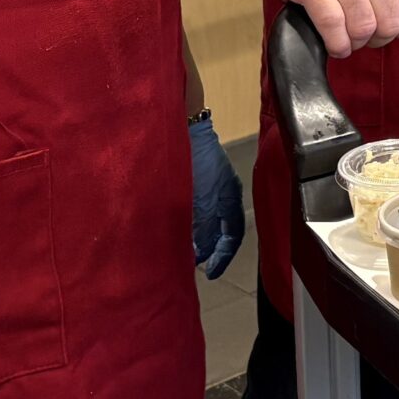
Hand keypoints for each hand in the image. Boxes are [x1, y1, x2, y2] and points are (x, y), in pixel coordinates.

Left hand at [188, 117, 245, 278]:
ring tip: (174, 251)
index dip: (223, 256)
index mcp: (230, 197)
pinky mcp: (185, 180)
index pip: (232, 234)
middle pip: (214, 229)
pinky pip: (186, 210)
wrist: (180, 125)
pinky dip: (179, 224)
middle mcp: (218, 194)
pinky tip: (165, 230)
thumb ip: (204, 226)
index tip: (210, 273)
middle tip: (188, 265)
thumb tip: (200, 253)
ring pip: (198, 221)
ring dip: (189, 237)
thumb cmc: (198, 160)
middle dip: (203, 248)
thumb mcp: (203, 198)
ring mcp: (202, 186)